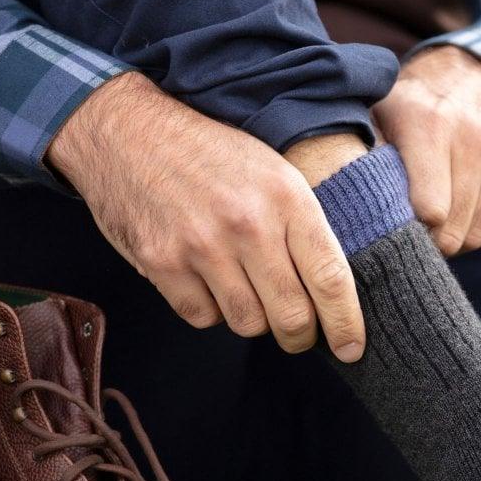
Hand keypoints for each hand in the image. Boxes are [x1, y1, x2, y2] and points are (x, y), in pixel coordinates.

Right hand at [47, 72, 365, 360]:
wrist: (128, 130)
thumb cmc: (210, 153)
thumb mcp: (271, 170)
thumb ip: (301, 225)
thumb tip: (330, 292)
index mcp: (286, 197)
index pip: (330, 278)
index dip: (346, 324)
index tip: (351, 350)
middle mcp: (248, 224)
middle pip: (292, 316)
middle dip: (301, 336)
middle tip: (299, 334)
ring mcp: (202, 246)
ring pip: (248, 323)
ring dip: (253, 318)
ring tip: (245, 288)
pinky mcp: (161, 262)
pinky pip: (203, 317)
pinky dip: (210, 309)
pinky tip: (206, 279)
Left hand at [373, 45, 480, 255]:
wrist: (471, 73)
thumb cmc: (412, 107)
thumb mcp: (378, 118)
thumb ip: (364, 160)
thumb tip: (354, 211)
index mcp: (430, 125)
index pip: (430, 211)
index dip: (410, 229)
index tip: (398, 225)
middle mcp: (477, 137)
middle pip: (455, 230)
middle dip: (432, 241)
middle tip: (416, 228)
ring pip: (480, 234)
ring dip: (456, 237)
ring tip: (439, 217)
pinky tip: (465, 203)